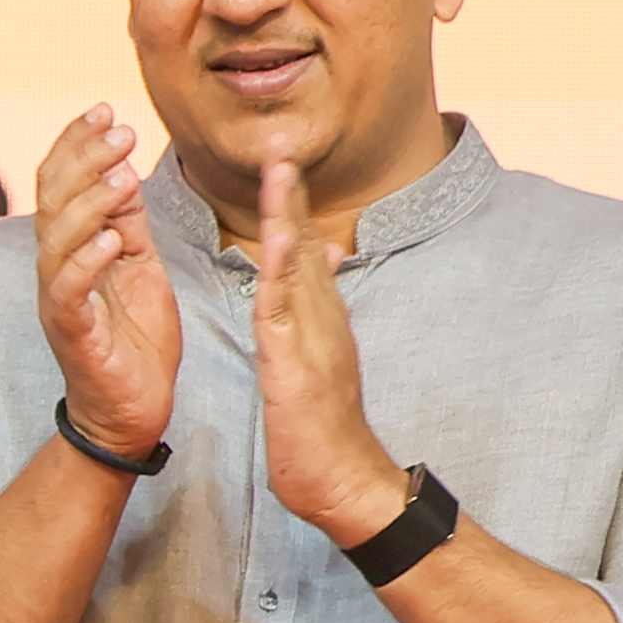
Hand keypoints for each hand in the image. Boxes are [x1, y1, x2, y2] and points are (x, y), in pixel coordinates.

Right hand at [29, 106, 179, 462]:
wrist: (130, 410)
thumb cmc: (135, 341)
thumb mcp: (139, 268)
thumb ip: (127, 222)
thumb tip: (125, 170)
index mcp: (71, 248)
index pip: (59, 181)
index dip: (77, 143)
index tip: (106, 108)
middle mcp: (56, 268)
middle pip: (53, 199)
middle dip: (85, 159)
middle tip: (120, 128)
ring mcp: (59, 300)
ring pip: (57, 239)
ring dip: (88, 202)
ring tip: (122, 173)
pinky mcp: (73, 332)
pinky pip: (70, 291)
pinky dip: (88, 261)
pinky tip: (113, 236)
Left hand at [247, 151, 406, 542]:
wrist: (347, 484)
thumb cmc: (325, 429)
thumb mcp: (319, 362)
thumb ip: (318, 316)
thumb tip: (323, 267)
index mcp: (320, 317)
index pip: (302, 249)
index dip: (289, 203)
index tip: (279, 158)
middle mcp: (322, 317)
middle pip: (303, 241)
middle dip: (290, 190)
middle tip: (280, 138)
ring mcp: (313, 337)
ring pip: (297, 265)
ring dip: (287, 213)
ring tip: (280, 166)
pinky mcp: (298, 364)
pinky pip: (286, 310)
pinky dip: (280, 273)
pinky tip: (276, 240)